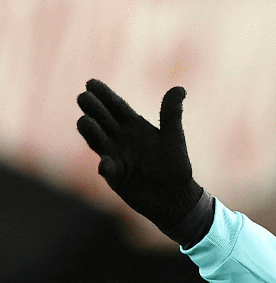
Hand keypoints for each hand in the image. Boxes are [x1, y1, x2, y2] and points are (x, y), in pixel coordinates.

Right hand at [76, 79, 210, 245]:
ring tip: (84, 121)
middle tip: (83, 97)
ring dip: (91, 132)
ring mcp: (115, 156)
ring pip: (98, 141)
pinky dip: (106, 167)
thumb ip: (172, 114)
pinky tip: (105, 164)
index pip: (116, 107)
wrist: (176, 197)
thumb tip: (180, 88)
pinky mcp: (115, 176)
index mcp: (134, 126)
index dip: (104, 95)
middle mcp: (120, 139)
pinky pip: (108, 170)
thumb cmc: (176, 166)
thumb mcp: (174, 138)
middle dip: (93, 108)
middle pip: (103, 120)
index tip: (91, 82)